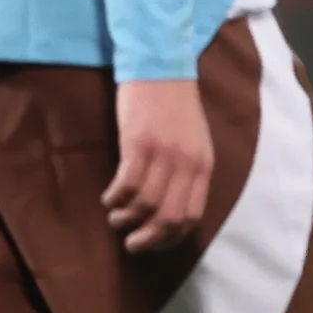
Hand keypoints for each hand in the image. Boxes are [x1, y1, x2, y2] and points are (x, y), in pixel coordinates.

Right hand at [103, 78, 215, 252]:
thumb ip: (187, 173)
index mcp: (203, 166)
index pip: (191, 215)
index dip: (170, 238)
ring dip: (126, 218)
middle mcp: (188, 164)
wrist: (161, 69)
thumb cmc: (175, 108)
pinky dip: (115, 198)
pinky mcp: (139, 143)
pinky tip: (109, 198)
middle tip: (132, 244)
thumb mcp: (194, 142)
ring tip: (116, 217)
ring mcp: (164, 154)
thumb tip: (171, 208)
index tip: (153, 243)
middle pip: (169, 217)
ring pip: (146, 204)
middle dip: (149, 238)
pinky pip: (126, 184)